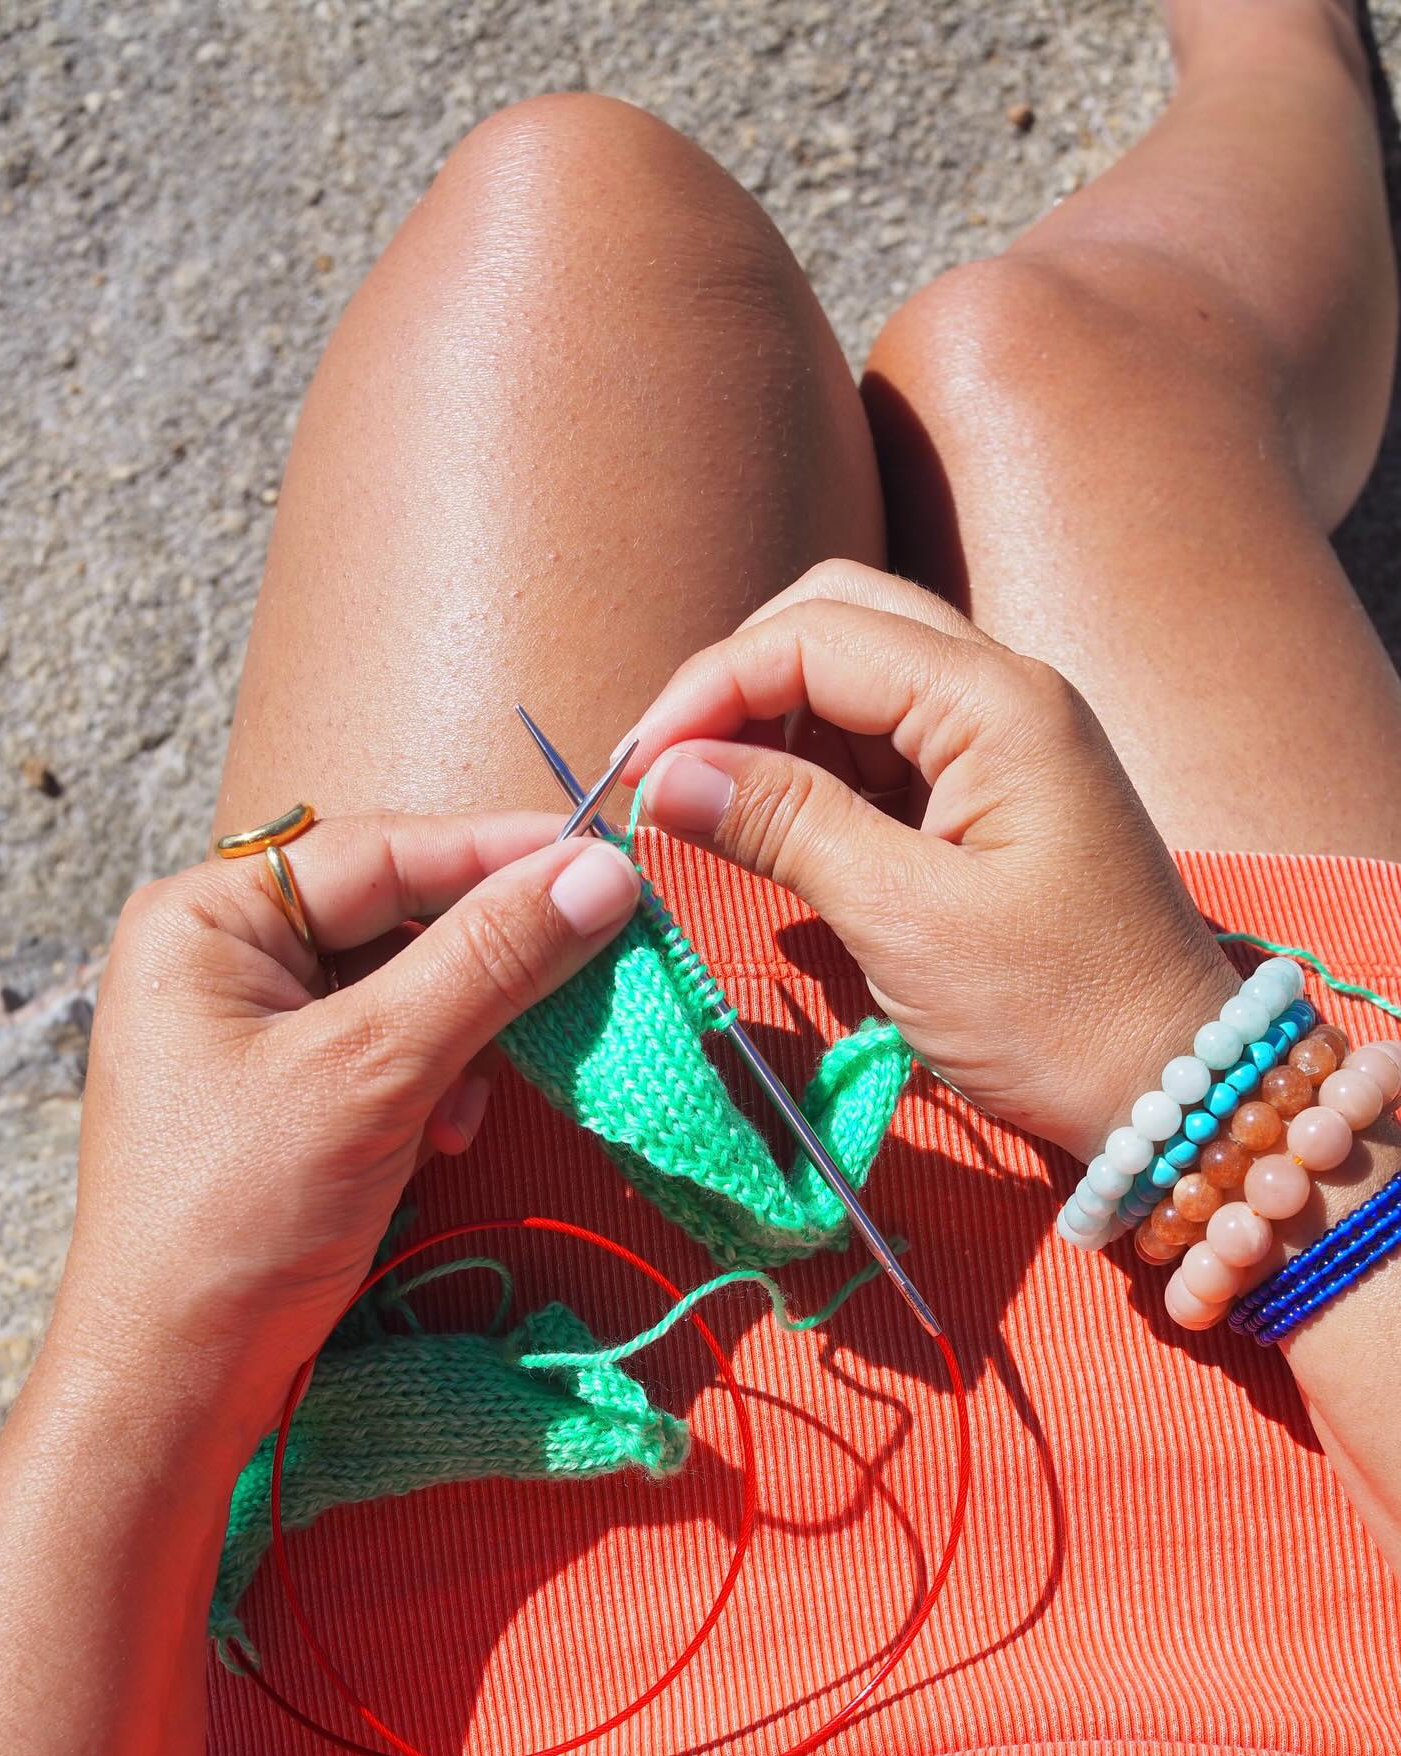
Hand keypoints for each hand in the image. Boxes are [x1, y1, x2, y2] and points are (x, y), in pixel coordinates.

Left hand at [53, 813, 639, 1448]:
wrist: (178, 1380)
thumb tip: (603, 873)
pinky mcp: (293, 1088)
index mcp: (209, 917)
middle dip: (483, 963)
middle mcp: (226, 951)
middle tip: (588, 968)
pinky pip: (395, 1046)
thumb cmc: (242, 1213)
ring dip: (465, 1037)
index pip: (382, 849)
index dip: (501, 853)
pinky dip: (438, 1083)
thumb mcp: (374, 1071)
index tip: (611, 858)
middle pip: (397, 911)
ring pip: (409, 983)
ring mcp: (257, 1023)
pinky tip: (443, 1138)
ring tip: (470, 1104)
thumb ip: (490, 961)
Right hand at [628, 560, 1236, 1162]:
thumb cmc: (1054, 1010)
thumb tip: (663, 775)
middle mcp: (1000, 692)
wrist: (1170, 1083)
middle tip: (668, 773)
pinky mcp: (984, 792)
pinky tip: (765, 829)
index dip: (708, 688)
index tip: (635, 771)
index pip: (816, 634)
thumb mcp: (904, 918)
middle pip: (834, 622)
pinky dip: (808, 774)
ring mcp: (997, 738)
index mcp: (995, 702)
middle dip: (736, 684)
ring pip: (850, 679)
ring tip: (704, 808)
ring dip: (767, 728)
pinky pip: (876, 746)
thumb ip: (783, 825)